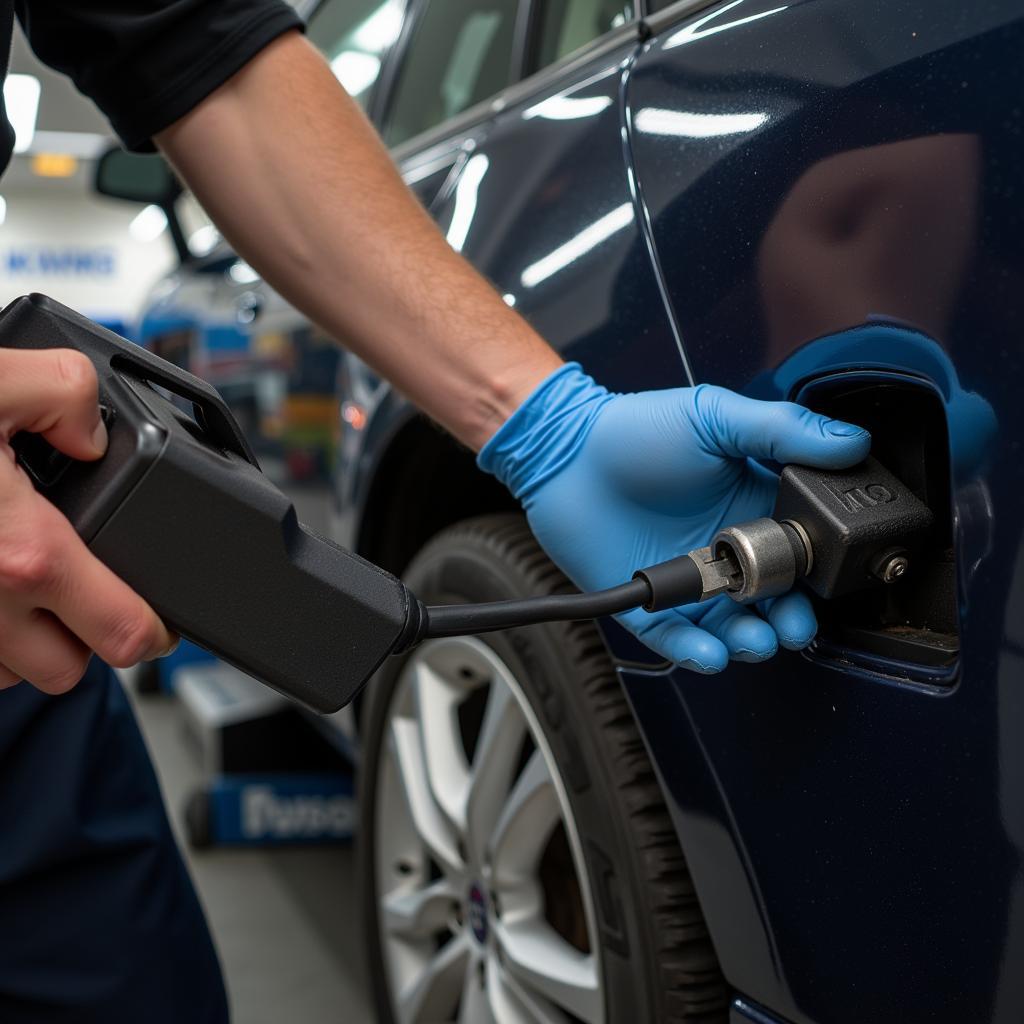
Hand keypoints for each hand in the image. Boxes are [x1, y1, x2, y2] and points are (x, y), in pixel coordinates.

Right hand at [0, 348, 175, 692]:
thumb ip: (64, 394)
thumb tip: (89, 429)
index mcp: (23, 553)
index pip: (123, 634)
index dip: (153, 629)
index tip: (157, 619)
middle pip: (68, 672)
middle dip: (84, 639)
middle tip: (81, 592)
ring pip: (4, 676)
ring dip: (18, 643)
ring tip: (14, 584)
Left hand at [479, 364, 870, 671]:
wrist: (565, 452)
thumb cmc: (636, 430)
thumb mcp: (716, 417)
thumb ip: (783, 430)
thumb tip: (853, 442)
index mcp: (751, 506)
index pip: (802, 550)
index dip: (818, 571)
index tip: (829, 580)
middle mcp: (726, 549)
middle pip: (774, 599)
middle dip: (790, 618)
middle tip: (792, 623)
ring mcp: (688, 579)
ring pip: (732, 628)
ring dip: (750, 642)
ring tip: (756, 640)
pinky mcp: (648, 603)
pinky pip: (676, 640)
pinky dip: (695, 653)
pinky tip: (710, 653)